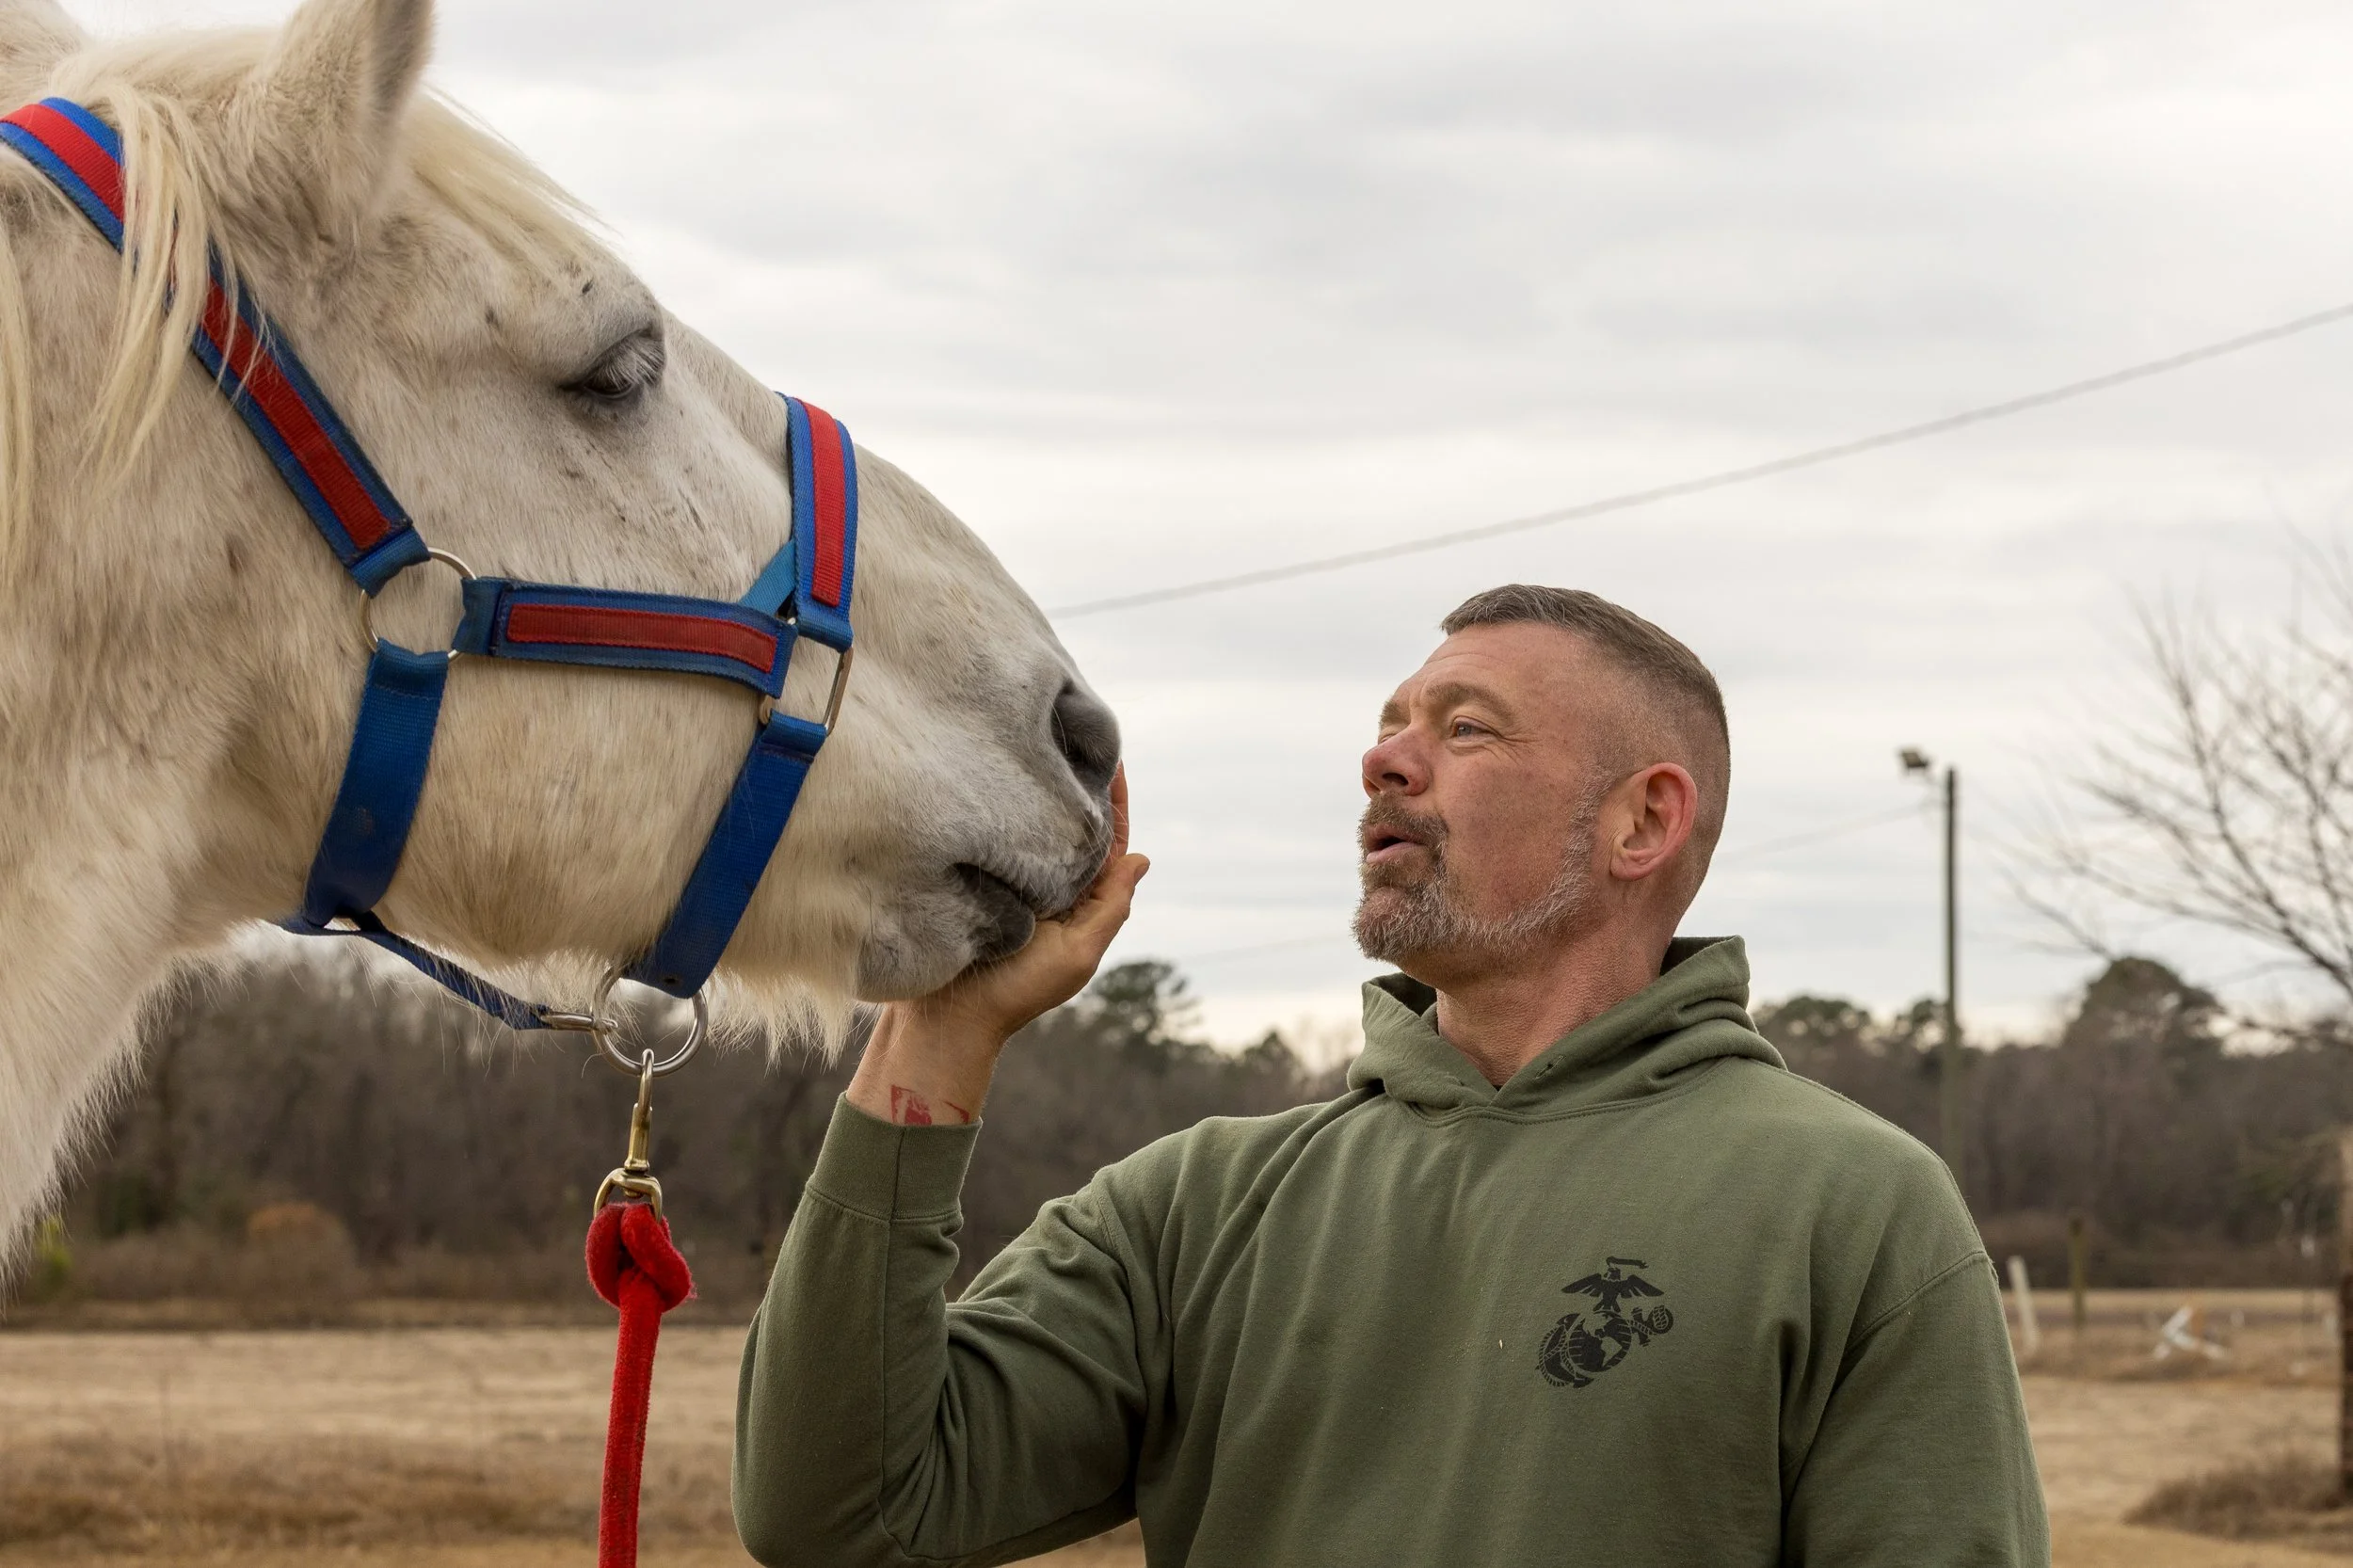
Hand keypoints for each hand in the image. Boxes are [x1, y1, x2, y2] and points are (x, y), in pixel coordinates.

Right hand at [848, 767, 1146, 1124]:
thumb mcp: (1075, 956)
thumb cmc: (1013, 993)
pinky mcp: (975, 881)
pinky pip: (997, 838)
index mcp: (1079, 905)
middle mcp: (1047, 888)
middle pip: (1071, 827)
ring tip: (1041, 743)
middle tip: (1074, 732)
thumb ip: (1110, 909)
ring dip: (1040, 792)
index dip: (1114, 802)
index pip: (1107, 843)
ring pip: (1034, 829)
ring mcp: (1009, 883)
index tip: (1114, 757)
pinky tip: (997, 778)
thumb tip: (1142, 857)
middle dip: (1077, 786)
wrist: (942, 1020)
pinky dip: (1003, 810)